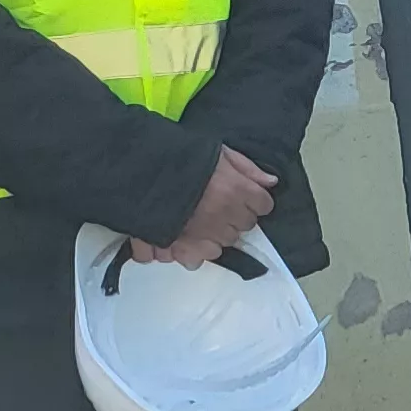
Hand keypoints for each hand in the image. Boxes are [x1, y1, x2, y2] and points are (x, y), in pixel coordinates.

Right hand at [139, 146, 276, 263]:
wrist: (139, 170)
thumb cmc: (180, 158)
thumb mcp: (219, 152)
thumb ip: (248, 168)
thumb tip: (271, 182)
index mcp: (237, 190)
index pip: (263, 206)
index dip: (253, 201)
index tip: (243, 197)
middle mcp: (224, 215)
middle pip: (244, 226)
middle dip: (234, 217)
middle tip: (217, 206)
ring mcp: (202, 233)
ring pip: (223, 243)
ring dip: (216, 234)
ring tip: (199, 220)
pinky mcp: (179, 246)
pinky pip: (197, 258)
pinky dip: (192, 252)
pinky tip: (184, 238)